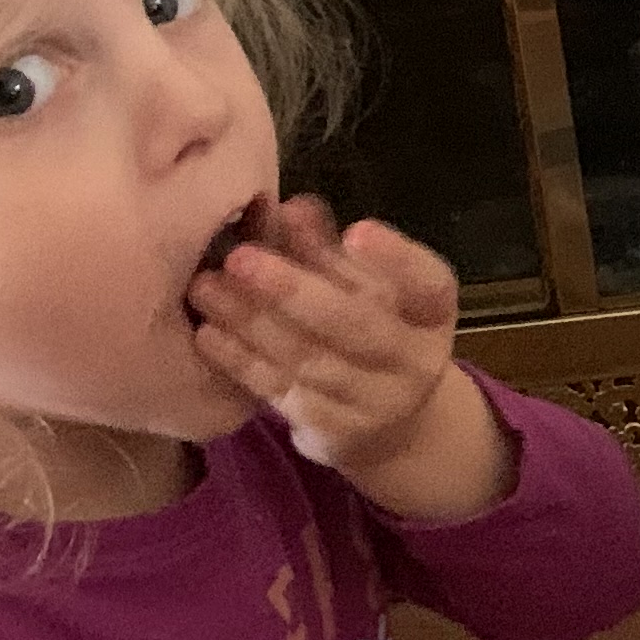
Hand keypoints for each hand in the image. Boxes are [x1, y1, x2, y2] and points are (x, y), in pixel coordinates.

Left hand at [189, 195, 473, 482]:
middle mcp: (416, 360)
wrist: (389, 425)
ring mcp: (378, 403)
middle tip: (239, 258)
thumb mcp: (363, 285)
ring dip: (252, 321)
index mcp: (433, 312)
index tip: (355, 231)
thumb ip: (328, 247)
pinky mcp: (335, 432)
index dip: (397, 259)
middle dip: (294, 290)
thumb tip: (291, 208)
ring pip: (310, 359)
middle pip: (358, 325)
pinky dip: (242, 362)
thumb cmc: (371, 330)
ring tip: (205, 288)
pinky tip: (209, 334)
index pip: (428, 283)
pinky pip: (283, 392)